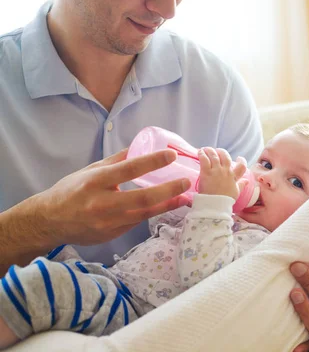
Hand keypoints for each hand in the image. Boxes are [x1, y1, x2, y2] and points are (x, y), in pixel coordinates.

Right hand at [36, 148, 190, 246]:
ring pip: (144, 213)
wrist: (49, 221)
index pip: (128, 169)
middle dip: (169, 190)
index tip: (171, 155)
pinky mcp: (112, 234)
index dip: (151, 162)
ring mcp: (107, 222)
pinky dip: (154, 213)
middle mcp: (102, 203)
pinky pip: (137, 222)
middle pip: (142, 198)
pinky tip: (167, 206)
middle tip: (187, 181)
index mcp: (95, 181)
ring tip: (185, 196)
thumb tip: (141, 146)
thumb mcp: (90, 170)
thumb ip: (116, 160)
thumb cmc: (71, 191)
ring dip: (168, 204)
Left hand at [196, 147, 246, 198]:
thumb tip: (247, 181)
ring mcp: (216, 171)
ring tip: (207, 149)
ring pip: (215, 156)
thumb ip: (241, 185)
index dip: (242, 161)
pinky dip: (202, 154)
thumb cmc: (225, 200)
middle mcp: (226, 171)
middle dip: (222, 152)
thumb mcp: (235, 192)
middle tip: (218, 151)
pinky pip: (204, 159)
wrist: (215, 204)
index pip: (241, 166)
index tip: (239, 158)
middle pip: (226, 157)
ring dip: (210, 151)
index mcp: (233, 177)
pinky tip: (200, 152)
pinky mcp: (206, 172)